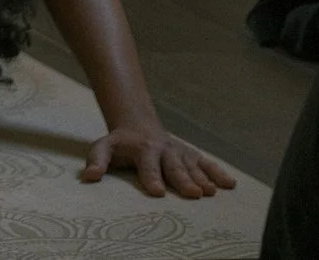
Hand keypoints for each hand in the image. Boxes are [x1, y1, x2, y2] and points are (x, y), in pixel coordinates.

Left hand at [80, 125, 237, 197]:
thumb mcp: (103, 147)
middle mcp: (164, 150)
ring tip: (211, 192)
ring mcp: (180, 152)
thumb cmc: (120, 144)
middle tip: (193, 194)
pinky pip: (206, 163)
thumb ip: (96, 161)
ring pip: (193, 166)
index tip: (157, 192)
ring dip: (203, 179)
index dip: (152, 178)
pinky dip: (218, 172)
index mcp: (143, 149)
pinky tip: (230, 184)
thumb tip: (89, 177)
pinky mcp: (191, 155)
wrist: (138, 124)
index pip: (148, 166)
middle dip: (184, 180)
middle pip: (174, 167)